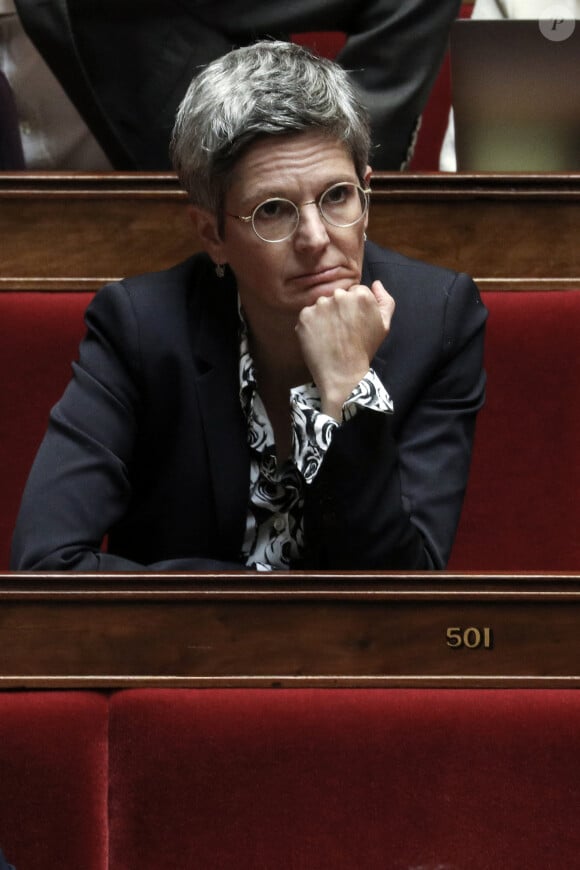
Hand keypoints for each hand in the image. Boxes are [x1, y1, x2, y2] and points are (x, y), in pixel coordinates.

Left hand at [295, 280, 394, 419]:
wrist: (342, 373)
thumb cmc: (365, 350)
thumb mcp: (384, 324)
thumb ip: (385, 300)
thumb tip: (376, 283)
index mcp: (361, 295)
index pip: (355, 292)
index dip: (355, 309)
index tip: (354, 323)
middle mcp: (339, 295)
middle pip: (338, 296)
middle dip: (340, 309)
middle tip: (342, 330)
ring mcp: (320, 305)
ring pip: (322, 304)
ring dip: (325, 315)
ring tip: (331, 335)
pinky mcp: (305, 315)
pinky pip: (308, 314)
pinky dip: (312, 324)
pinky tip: (320, 338)